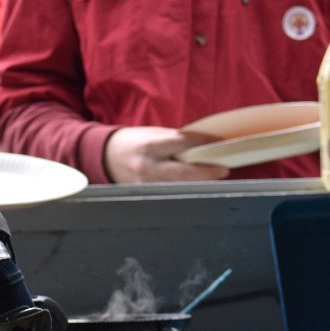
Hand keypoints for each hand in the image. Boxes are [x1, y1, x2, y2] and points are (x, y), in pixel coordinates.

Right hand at [104, 126, 228, 183]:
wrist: (106, 157)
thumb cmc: (134, 142)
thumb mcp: (153, 134)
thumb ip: (174, 140)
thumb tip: (201, 144)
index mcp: (149, 146)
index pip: (181, 144)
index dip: (202, 144)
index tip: (219, 144)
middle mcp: (147, 167)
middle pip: (182, 173)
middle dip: (205, 173)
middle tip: (223, 170)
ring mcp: (145, 185)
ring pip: (178, 187)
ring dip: (198, 183)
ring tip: (215, 178)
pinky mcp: (145, 196)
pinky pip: (168, 194)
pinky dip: (184, 190)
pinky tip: (196, 188)